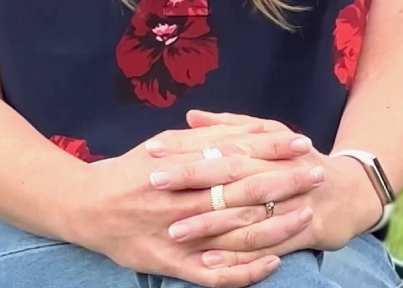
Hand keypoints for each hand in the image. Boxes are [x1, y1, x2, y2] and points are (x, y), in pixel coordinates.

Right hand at [64, 128, 323, 285]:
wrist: (84, 208)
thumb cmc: (127, 172)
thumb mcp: (161, 145)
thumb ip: (200, 138)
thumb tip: (240, 130)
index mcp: (180, 165)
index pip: (235, 153)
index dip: (270, 147)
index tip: (301, 141)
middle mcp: (182, 198)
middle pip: (242, 189)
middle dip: (284, 181)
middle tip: (318, 174)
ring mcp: (179, 233)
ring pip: (235, 230)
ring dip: (275, 223)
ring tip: (307, 215)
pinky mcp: (173, 263)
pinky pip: (215, 272)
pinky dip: (245, 270)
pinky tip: (272, 264)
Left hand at [148, 112, 381, 270]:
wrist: (349, 193)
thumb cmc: (299, 162)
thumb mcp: (271, 135)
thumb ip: (229, 126)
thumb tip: (191, 117)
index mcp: (267, 147)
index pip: (220, 144)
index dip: (186, 146)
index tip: (152, 149)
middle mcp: (277, 172)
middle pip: (231, 175)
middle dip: (192, 179)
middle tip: (154, 182)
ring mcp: (291, 204)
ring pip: (246, 215)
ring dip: (209, 224)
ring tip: (173, 231)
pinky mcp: (301, 233)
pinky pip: (266, 246)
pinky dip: (238, 256)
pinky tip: (209, 261)